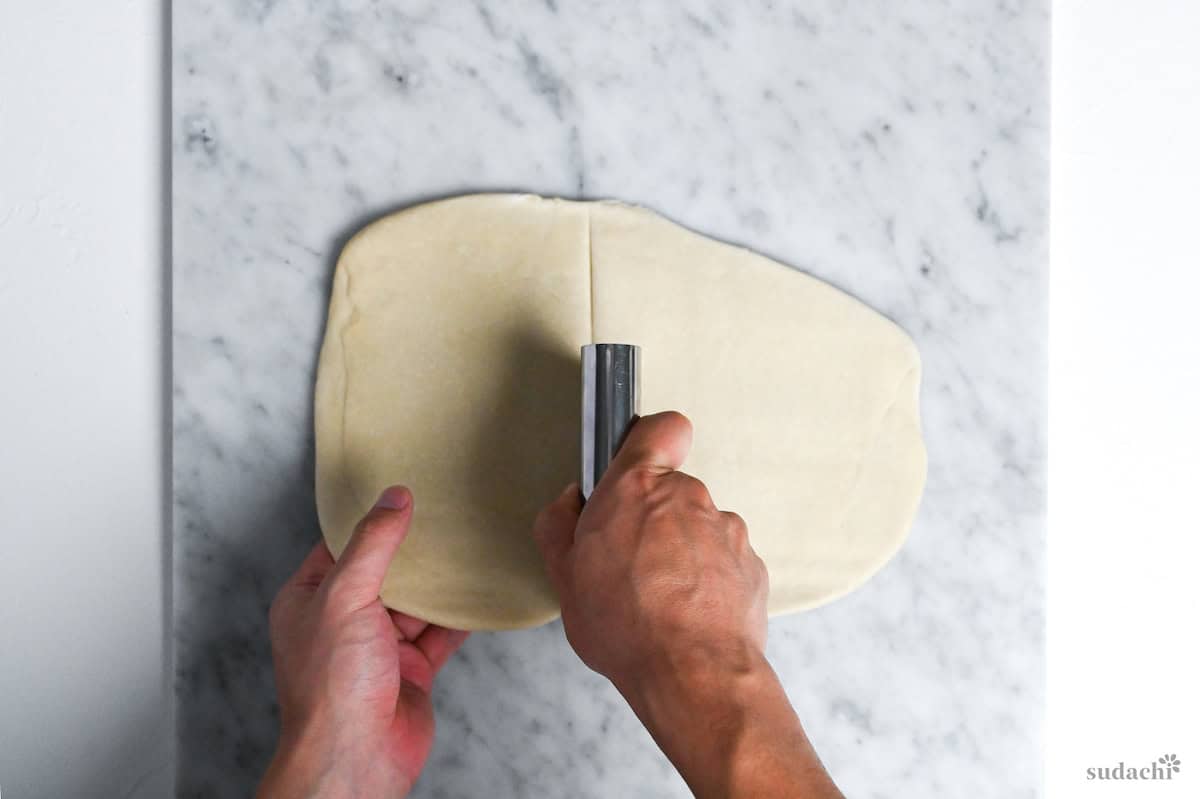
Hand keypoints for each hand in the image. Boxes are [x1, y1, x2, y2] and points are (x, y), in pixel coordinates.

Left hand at [259, 486, 468, 798]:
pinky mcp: (411, 671)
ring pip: (415, 603)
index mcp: (310, 600)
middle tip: (441, 515)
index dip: (367, 521)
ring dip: (438, 583)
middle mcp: (342, 622)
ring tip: (466, 547)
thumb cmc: (332, 686)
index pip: (338, 547)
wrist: (356, 757)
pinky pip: (439, 634)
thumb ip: (373, 545)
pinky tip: (478, 595)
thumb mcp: (346, 596)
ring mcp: (378, 648)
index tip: (399, 493)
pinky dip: (459, 617)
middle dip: (410, 550)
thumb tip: (393, 499)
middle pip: (383, 573)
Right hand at [534, 411, 768, 695]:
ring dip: (681, 552)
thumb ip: (559, 525)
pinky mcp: (751, 564)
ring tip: (658, 599)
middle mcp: (688, 498)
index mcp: (637, 488)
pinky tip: (687, 614)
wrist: (693, 675)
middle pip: (670, 490)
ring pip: (697, 528)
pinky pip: (722, 561)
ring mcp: (725, 530)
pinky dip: (707, 581)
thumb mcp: (564, 577)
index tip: (633, 461)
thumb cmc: (627, 627)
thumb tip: (570, 502)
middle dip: (652, 518)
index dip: (648, 439)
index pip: (659, 427)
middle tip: (627, 562)